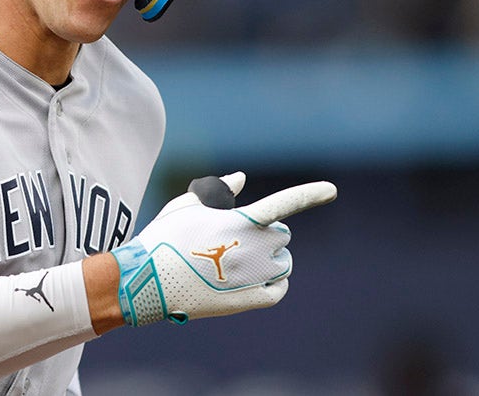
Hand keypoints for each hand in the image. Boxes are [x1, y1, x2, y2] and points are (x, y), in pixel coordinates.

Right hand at [110, 172, 335, 325]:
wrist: (147, 280)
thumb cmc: (163, 237)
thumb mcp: (187, 205)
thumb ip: (220, 190)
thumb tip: (242, 178)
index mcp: (240, 221)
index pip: (283, 203)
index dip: (309, 194)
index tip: (331, 189)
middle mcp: (253, 248)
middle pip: (281, 236)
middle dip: (267, 236)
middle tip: (237, 239)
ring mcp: (253, 276)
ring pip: (283, 264)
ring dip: (270, 260)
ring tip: (238, 261)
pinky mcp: (249, 300)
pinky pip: (278, 290)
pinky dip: (274, 283)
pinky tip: (257, 280)